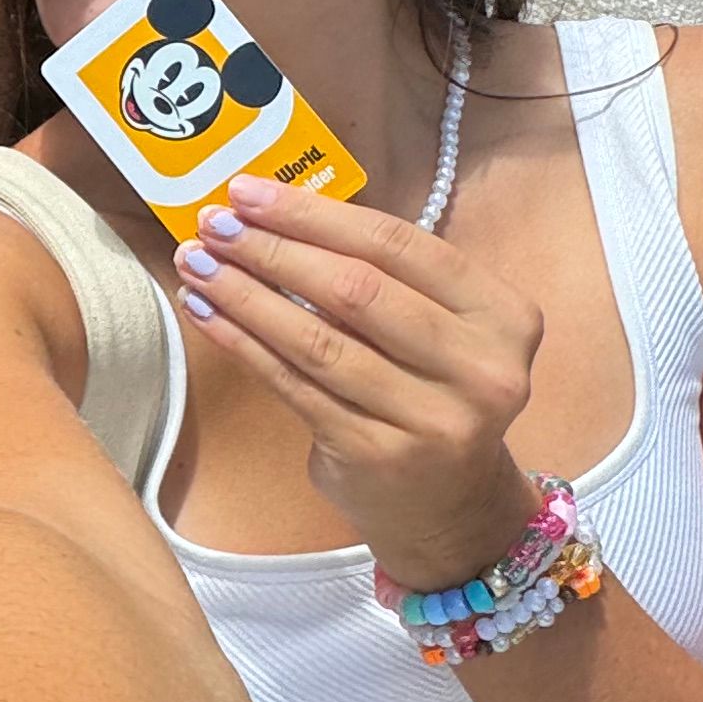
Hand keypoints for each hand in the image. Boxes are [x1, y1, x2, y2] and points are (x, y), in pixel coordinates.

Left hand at [173, 177, 541, 591]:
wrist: (453, 510)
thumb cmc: (432, 397)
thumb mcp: (440, 332)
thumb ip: (386, 279)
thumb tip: (274, 215)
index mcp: (504, 317)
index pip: (399, 245)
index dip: (317, 214)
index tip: (251, 192)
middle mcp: (482, 370)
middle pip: (357, 289)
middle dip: (274, 248)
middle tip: (214, 223)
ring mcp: (433, 420)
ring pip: (318, 339)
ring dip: (246, 293)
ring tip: (198, 263)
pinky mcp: (378, 456)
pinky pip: (295, 385)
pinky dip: (243, 343)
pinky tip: (206, 313)